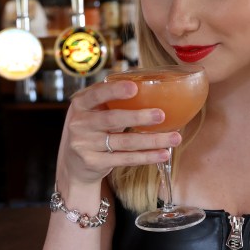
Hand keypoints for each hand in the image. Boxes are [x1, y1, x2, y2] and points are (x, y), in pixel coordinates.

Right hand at [56, 80, 180, 186]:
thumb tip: (149, 85)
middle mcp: (80, 124)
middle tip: (162, 115)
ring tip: (174, 137)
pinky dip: (146, 157)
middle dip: (138, 117)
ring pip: (124, 142)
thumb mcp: (93, 111)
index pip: (96, 94)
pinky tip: (163, 153)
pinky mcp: (94, 163)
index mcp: (80, 104)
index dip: (115, 91)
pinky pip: (125, 159)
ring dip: (152, 140)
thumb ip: (110, 100)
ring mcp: (85, 145)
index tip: (134, 88)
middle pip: (112, 119)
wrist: (74, 164)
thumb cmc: (92, 129)